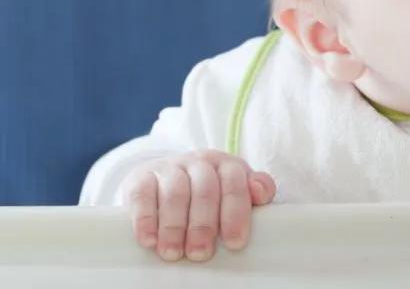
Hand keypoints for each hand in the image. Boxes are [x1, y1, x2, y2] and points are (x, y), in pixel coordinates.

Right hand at [121, 150, 275, 261]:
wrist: (160, 179)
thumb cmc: (205, 193)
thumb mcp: (232, 190)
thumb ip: (254, 190)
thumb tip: (261, 193)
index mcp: (225, 164)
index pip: (235, 183)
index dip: (236, 212)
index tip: (235, 242)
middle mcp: (198, 162)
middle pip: (205, 190)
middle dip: (204, 225)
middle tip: (201, 254)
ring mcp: (168, 168)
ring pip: (175, 193)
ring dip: (174, 227)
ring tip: (174, 253)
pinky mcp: (140, 179)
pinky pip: (142, 196)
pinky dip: (146, 220)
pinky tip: (149, 240)